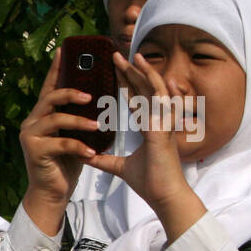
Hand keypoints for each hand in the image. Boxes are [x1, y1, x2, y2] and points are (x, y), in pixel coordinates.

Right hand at [19, 49, 98, 233]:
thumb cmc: (66, 163)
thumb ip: (79, 116)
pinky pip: (60, 143)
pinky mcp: (34, 151)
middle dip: (72, 93)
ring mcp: (30, 136)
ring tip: (98, 126)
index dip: (56, 68)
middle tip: (93, 95)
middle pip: (50, 97)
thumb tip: (100, 95)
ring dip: (80, 121)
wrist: (53, 192)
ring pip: (56, 119)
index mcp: (42, 114)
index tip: (64, 50)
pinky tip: (92, 153)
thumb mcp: (76, 135)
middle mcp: (32, 121)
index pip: (50, 86)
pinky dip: (79, 147)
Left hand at [84, 51, 194, 210]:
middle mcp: (159, 120)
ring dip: (146, 72)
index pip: (137, 98)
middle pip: (146, 89)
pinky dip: (158, 88)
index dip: (129, 82)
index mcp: (150, 126)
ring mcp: (164, 123)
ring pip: (156, 91)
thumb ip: (104, 159)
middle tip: (117, 54)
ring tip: (134, 56)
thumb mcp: (120, 167)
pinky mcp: (165, 130)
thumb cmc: (149, 182)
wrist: (163, 196)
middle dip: (133, 71)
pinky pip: (163, 104)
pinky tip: (154, 74)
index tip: (117, 67)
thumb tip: (86, 156)